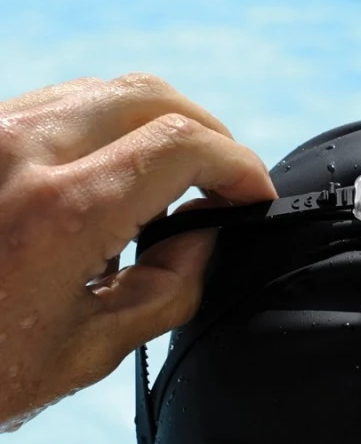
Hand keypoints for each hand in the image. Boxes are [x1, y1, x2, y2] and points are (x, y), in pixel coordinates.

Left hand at [0, 74, 276, 431]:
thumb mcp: (85, 353)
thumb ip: (168, 289)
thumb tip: (203, 237)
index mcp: (61, 210)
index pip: (185, 143)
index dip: (238, 164)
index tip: (254, 195)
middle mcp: (20, 150)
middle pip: (152, 94)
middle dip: (206, 132)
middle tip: (222, 182)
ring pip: (104, 90)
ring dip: (155, 127)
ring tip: (167, 187)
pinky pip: (59, 105)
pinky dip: (106, 130)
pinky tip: (109, 182)